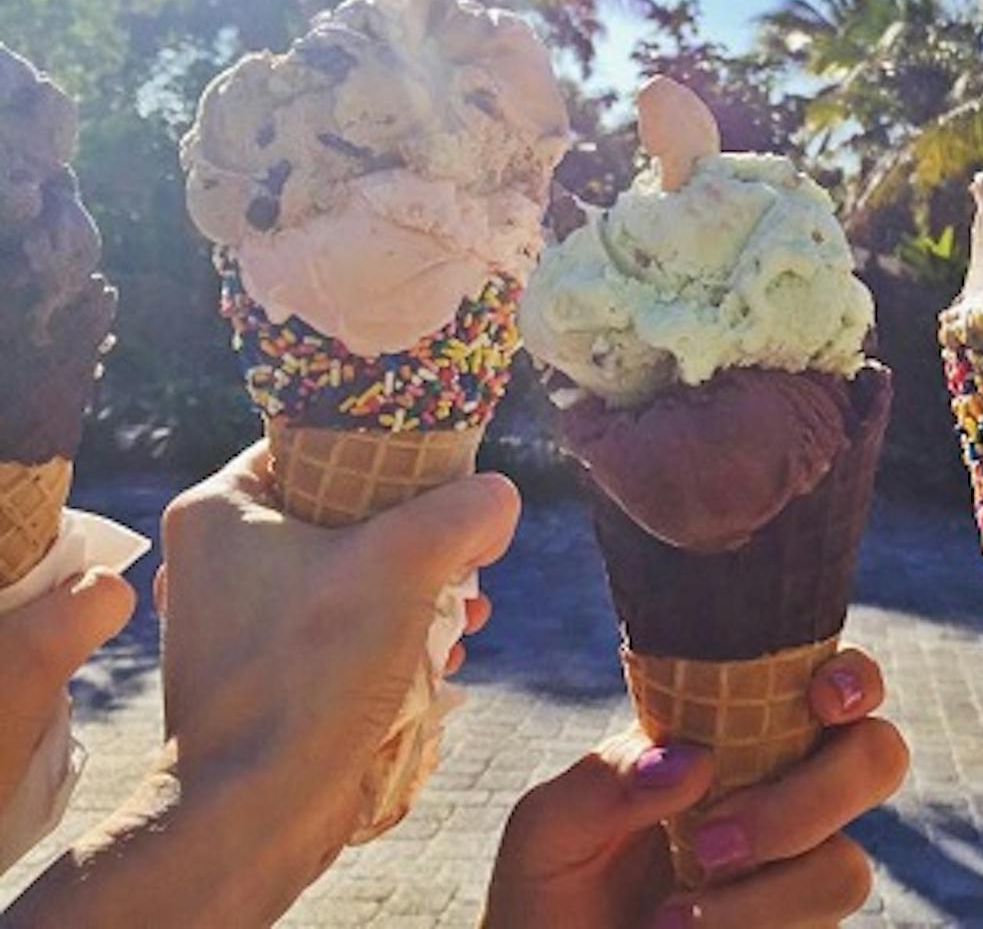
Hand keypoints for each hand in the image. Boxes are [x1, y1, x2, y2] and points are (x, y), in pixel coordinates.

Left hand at [6, 442, 518, 926]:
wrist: (257, 810)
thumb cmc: (312, 673)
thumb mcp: (408, 561)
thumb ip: (467, 508)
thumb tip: (499, 499)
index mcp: (221, 507)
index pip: (319, 438)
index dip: (393, 450)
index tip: (447, 476)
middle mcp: (218, 555)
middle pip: (347, 507)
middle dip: (424, 535)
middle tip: (469, 555)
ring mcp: (240, 617)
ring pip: (354, 570)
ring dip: (423, 587)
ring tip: (471, 609)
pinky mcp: (265, 671)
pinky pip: (343, 626)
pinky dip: (397, 632)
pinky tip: (444, 653)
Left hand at [485, 646, 907, 927]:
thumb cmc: (549, 899)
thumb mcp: (546, 832)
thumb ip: (602, 783)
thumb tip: (693, 760)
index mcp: (737, 742)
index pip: (831, 684)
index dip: (853, 678)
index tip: (822, 698)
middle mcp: (787, 798)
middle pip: (877, 758)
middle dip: (816, 795)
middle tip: (715, 840)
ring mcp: (801, 878)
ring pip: (846, 867)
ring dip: (760, 895)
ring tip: (668, 920)